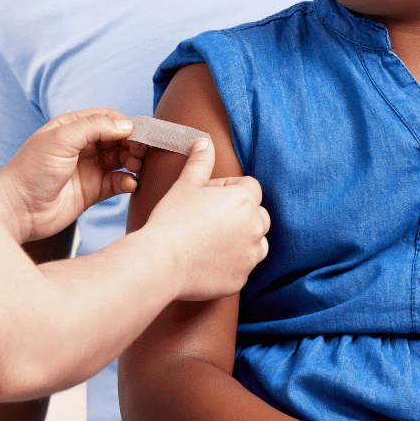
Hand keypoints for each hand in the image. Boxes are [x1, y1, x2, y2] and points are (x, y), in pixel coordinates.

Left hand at [0, 108, 141, 242]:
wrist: (18, 210)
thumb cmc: (31, 171)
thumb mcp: (61, 140)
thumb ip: (93, 127)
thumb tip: (126, 125)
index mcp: (72, 127)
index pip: (107, 119)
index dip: (125, 124)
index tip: (139, 134)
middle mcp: (82, 146)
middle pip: (118, 139)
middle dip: (133, 143)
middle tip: (141, 152)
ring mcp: (88, 169)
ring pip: (121, 160)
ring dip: (133, 162)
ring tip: (135, 167)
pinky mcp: (92, 192)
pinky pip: (117, 183)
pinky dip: (127, 182)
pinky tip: (129, 184)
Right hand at [139, 139, 269, 300]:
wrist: (162, 262)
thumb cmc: (172, 219)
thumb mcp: (185, 184)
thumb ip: (200, 161)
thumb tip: (205, 141)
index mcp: (244, 200)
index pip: (250, 187)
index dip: (228, 189)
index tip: (206, 197)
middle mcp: (254, 227)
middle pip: (257, 214)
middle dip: (239, 214)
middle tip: (207, 218)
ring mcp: (250, 256)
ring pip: (255, 241)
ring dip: (241, 238)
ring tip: (211, 239)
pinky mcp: (241, 279)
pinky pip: (243, 266)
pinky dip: (232, 262)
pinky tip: (208, 260)